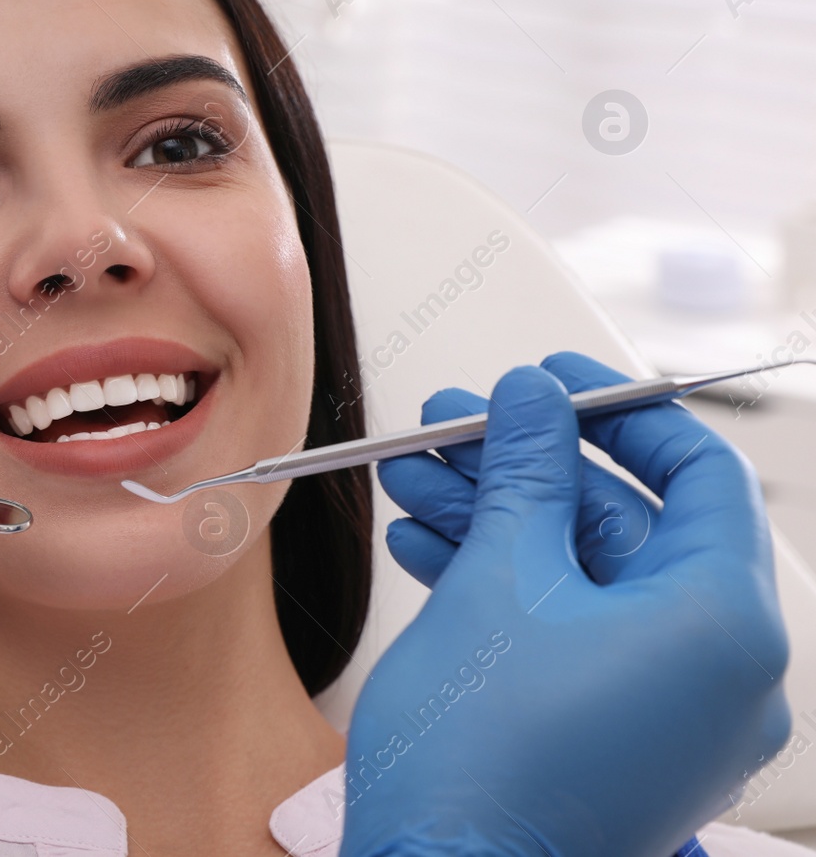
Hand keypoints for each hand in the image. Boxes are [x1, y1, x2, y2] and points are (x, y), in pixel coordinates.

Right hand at [340, 354, 791, 855]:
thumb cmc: (481, 762)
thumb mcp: (499, 578)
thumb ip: (525, 473)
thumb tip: (533, 402)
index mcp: (724, 626)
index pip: (700, 473)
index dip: (621, 411)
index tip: (557, 382)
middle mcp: (722, 676)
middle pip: (629, 525)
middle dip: (529, 467)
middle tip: (459, 427)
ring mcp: (673, 716)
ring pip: (588, 578)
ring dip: (501, 520)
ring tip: (419, 480)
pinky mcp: (621, 740)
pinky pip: (576, 632)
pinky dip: (509, 585)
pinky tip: (432, 546)